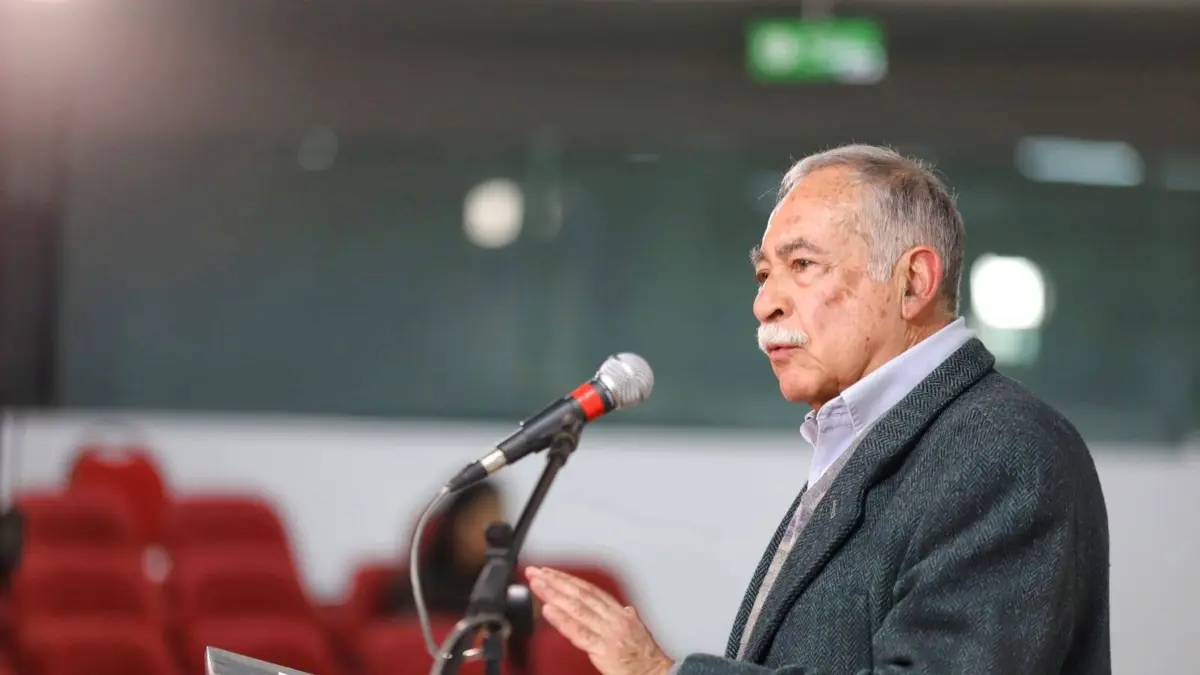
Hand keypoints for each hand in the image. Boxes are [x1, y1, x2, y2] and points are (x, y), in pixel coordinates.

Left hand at [526, 566, 672, 674]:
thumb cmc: (646, 657)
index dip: (567, 579)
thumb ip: (627, 617)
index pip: (589, 590)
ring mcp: (607, 632)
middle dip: (556, 581)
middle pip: (580, 594)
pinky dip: (562, 620)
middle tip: (536, 572)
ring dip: (554, 594)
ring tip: (537, 585)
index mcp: (619, 612)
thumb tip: (625, 609)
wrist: (655, 673)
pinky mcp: (603, 649)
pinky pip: (579, 632)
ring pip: (577, 608)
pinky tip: (548, 610)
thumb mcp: (637, 630)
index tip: (550, 572)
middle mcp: (612, 618)